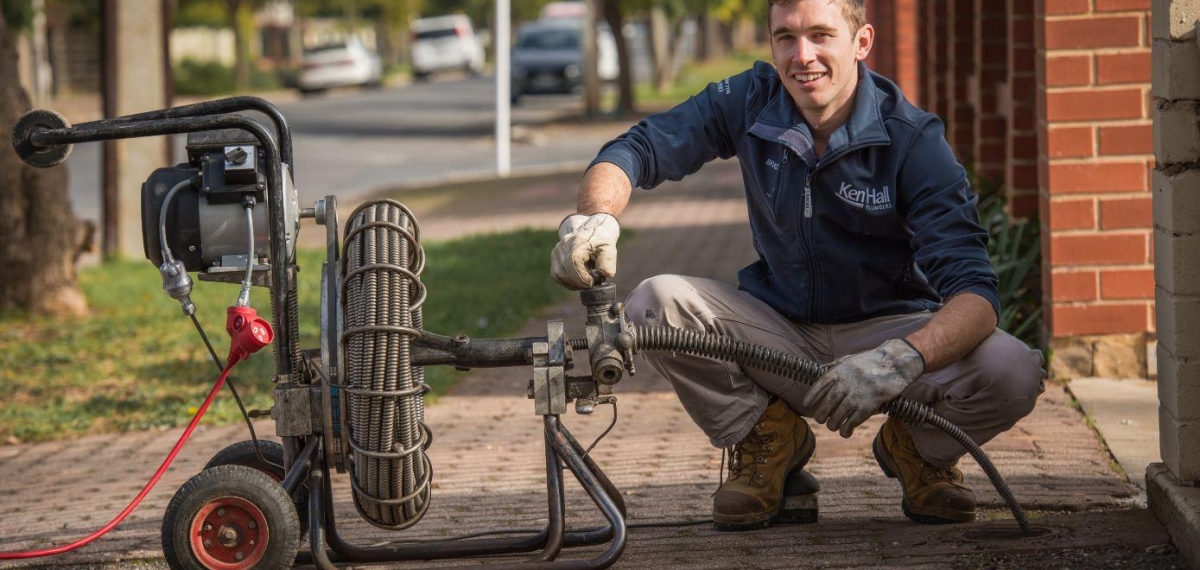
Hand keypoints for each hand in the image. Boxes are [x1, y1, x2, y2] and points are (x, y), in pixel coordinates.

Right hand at [550, 213, 619, 289]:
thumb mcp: (609, 248)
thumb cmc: (601, 241)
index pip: (573, 264)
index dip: (582, 278)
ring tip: (585, 279)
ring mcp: (557, 251)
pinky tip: (577, 280)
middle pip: (565, 272)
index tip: (593, 282)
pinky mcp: (554, 257)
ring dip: (573, 282)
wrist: (591, 229)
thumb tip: (607, 273)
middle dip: (579, 282)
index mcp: (577, 243)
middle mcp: (563, 246)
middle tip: (591, 282)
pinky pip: (556, 275)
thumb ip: (608, 260)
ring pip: (559, 275)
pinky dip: (566, 281)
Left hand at [801, 338, 924, 437]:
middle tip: (820, 419)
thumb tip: (819, 370)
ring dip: (832, 425)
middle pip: (825, 406)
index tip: (806, 404)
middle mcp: (844, 386)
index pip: (818, 388)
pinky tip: (845, 432)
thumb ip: (834, 366)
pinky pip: (852, 423)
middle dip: (820, 416)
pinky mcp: (867, 407)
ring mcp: (855, 398)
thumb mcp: (849, 359)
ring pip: (836, 418)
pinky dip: (846, 430)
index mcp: (838, 373)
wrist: (893, 364)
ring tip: (833, 426)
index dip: (811, 398)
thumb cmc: (871, 361)